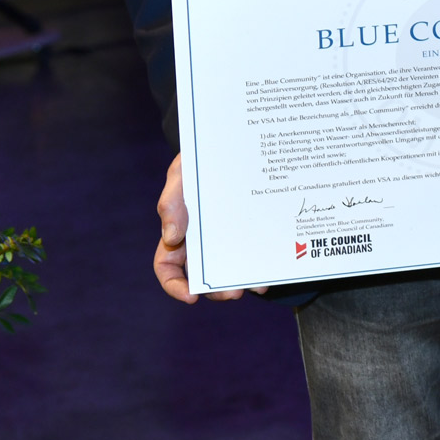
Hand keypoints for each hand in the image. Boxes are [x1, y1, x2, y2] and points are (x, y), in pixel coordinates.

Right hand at [155, 154, 263, 302]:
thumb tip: (171, 238)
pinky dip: (261, 263)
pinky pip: (253, 251)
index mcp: (178, 233)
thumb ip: (172, 204)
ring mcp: (226, 236)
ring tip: (255, 287)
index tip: (190, 296)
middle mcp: (201, 240)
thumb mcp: (180, 175)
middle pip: (202, 276)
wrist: (228, 143)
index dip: (175, 286)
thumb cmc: (196, 161)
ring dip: (241, 281)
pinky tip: (272, 270)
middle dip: (216, 290)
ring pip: (230, 268)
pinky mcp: (249, 229)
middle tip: (233, 293)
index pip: (167, 267)